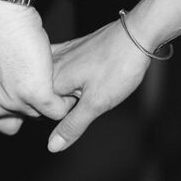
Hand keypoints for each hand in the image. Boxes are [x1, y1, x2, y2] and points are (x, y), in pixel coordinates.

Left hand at [0, 2, 71, 133]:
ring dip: (51, 97)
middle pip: (24, 118)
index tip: (24, 92)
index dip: (17, 109)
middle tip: (41, 78)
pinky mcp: (35, 93)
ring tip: (53, 77)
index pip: (2, 123)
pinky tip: (66, 83)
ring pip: (43, 113)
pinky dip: (66, 99)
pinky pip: (59, 109)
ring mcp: (13, 102)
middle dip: (34, 100)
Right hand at [47, 20, 151, 151]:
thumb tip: (52, 146)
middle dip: (61, 105)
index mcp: (52, 81)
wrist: (137, 34)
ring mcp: (60, 55)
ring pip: (50, 83)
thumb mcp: (97, 104)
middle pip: (45, 97)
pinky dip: (66, 77)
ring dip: (64, 92)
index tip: (82, 110)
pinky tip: (82, 76)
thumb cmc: (119, 66)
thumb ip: (72, 125)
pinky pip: (58, 68)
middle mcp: (50, 66)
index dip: (61, 118)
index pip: (42, 112)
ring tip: (92, 85)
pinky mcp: (70, 48)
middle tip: (90, 96)